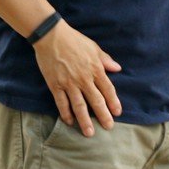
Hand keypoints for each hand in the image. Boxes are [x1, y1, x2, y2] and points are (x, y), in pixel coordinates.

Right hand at [32, 20, 121, 136]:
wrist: (51, 36)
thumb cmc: (74, 40)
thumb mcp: (93, 47)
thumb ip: (105, 60)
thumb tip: (117, 68)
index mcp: (95, 68)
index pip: (108, 89)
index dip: (113, 102)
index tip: (117, 113)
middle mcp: (84, 78)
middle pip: (96, 101)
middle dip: (103, 115)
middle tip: (108, 127)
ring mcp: (69, 83)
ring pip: (79, 106)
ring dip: (85, 120)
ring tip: (89, 133)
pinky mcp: (55, 85)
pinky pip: (61, 103)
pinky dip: (66, 113)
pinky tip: (69, 122)